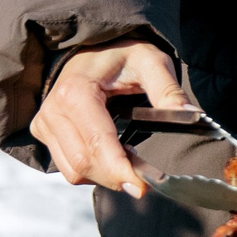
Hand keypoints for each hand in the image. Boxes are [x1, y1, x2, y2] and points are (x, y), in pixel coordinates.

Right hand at [30, 37, 189, 197]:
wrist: (91, 49)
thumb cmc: (122, 55)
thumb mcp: (151, 61)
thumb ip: (168, 90)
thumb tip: (193, 116)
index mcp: (76, 92)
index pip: (96, 142)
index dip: (119, 169)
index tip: (142, 186)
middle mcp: (53, 110)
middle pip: (84, 162)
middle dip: (116, 176)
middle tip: (145, 178)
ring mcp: (44, 123)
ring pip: (74, 170)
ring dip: (105, 176)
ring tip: (130, 163)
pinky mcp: (43, 132)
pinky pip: (68, 167)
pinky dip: (92, 170)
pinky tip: (112, 157)